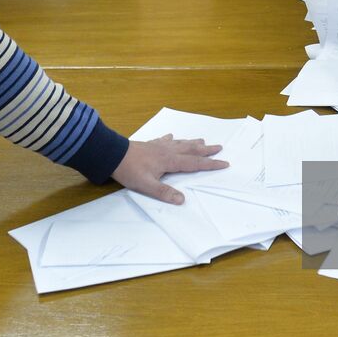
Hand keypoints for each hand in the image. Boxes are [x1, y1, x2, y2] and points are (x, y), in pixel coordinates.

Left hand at [111, 134, 227, 204]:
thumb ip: (164, 193)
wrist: (113, 154)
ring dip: (193, 143)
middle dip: (206, 150)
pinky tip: (172, 136)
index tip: (224, 163)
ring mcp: (159, 146)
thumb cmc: (130, 170)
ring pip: (180, 143)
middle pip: (191, 150)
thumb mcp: (147, 186)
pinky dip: (172, 139)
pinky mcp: (150, 145)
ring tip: (202, 141)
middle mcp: (167, 151)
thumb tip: (181, 200)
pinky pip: (165, 140)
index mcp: (170, 161)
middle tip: (219, 147)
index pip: (194, 163)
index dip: (210, 164)